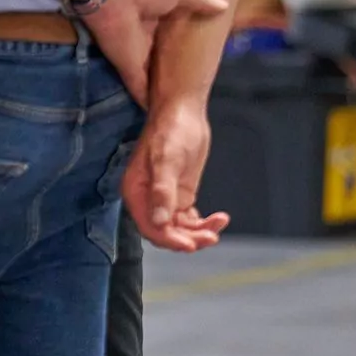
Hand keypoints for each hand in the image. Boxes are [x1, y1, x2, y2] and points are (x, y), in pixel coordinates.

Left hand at [80, 0, 226, 108]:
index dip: (188, 48)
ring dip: (165, 91)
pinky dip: (148, 103)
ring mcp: (139, 58)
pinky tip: (160, 115)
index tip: (203, 59)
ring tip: (183, 107)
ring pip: (155, 79)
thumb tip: (224, 6)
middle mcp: (149, 41)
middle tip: (197, 88)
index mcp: (160, 20)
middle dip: (177, 73)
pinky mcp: (130, 71)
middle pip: (165, 61)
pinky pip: (140, 91)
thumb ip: (200, 0)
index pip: (176, 38)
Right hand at [123, 96, 227, 252]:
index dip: (169, 239)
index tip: (191, 245)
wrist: (184, 111)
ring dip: (200, 232)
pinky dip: (204, 223)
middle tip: (211, 236)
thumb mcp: (167, 160)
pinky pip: (190, 220)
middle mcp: (147, 198)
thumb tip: (158, 221)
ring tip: (219, 223)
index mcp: (136, 191)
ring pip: (180, 229)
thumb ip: (162, 192)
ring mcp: (165, 198)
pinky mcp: (180, 195)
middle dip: (188, 238)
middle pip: (165, 232)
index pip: (149, 227)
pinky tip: (220, 218)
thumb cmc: (171, 128)